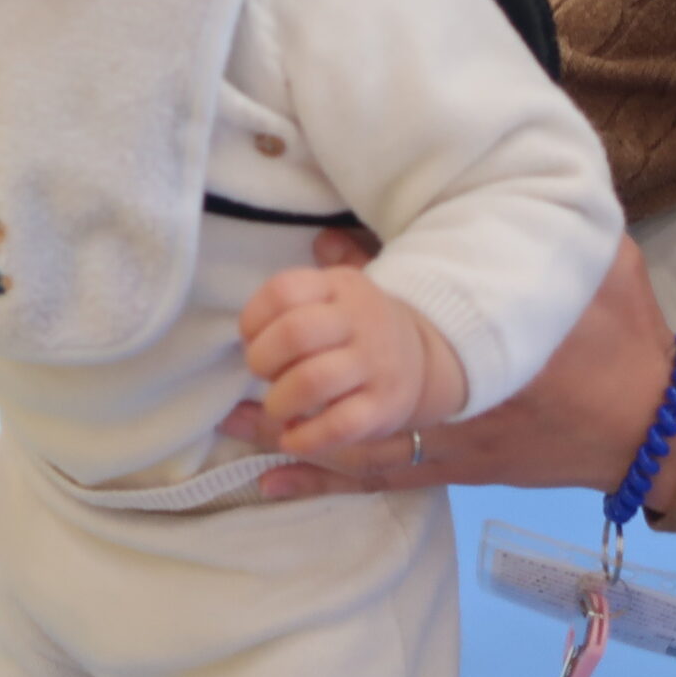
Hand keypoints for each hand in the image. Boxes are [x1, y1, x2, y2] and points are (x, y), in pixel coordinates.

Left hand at [221, 235, 675, 504]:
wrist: (653, 425)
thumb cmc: (626, 342)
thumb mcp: (602, 268)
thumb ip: (552, 231)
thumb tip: (515, 177)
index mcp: (490, 343)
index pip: (411, 319)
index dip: (359, 295)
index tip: (317, 264)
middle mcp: (459, 398)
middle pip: (362, 391)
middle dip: (300, 378)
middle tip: (241, 362)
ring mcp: (454, 439)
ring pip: (358, 441)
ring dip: (293, 429)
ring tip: (230, 421)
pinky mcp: (456, 465)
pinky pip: (378, 476)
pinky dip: (324, 475)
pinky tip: (273, 477)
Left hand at [241, 266, 466, 457]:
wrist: (427, 359)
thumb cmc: (360, 325)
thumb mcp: (341, 288)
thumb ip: (314, 276)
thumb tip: (323, 240)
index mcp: (342, 287)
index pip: (284, 290)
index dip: (253, 317)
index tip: (248, 336)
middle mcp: (360, 321)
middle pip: (294, 333)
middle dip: (261, 359)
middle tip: (261, 372)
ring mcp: (375, 365)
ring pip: (312, 381)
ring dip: (279, 400)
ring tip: (276, 406)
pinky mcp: (384, 407)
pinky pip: (339, 425)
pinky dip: (305, 436)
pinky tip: (292, 436)